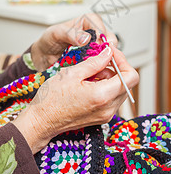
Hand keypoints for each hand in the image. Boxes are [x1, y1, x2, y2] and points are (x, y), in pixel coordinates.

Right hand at [13, 44, 138, 153]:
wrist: (41, 121)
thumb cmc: (52, 98)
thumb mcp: (72, 73)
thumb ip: (95, 62)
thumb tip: (108, 53)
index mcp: (103, 96)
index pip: (131, 76)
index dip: (123, 61)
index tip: (111, 53)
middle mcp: (108, 108)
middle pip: (127, 83)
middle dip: (116, 68)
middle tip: (99, 60)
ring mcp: (105, 115)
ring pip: (119, 91)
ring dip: (110, 78)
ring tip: (90, 73)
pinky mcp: (101, 118)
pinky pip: (111, 99)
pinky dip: (105, 88)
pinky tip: (89, 83)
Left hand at [31, 13, 116, 70]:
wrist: (44, 56)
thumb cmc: (49, 40)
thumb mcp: (56, 33)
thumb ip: (70, 34)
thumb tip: (86, 38)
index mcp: (87, 21)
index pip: (101, 28)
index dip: (101, 38)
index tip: (97, 48)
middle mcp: (94, 33)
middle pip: (110, 40)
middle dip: (106, 51)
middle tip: (98, 59)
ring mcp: (95, 47)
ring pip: (109, 53)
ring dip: (104, 60)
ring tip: (95, 66)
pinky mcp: (94, 59)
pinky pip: (103, 63)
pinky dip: (100, 67)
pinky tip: (94, 70)